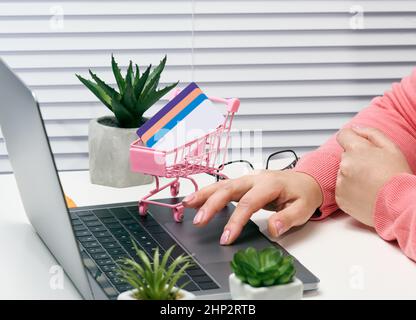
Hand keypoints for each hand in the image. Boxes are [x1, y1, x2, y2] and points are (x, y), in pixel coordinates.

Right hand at [182, 170, 322, 244]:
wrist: (305, 180)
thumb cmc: (303, 194)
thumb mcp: (303, 209)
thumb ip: (288, 219)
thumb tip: (273, 229)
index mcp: (270, 184)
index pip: (249, 203)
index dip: (236, 221)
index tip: (226, 238)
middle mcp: (255, 179)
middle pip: (229, 189)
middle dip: (211, 205)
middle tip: (199, 221)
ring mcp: (247, 179)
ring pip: (222, 184)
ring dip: (204, 194)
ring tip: (187, 204)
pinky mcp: (243, 183)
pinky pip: (223, 186)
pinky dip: (208, 192)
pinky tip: (195, 200)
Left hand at [336, 127, 411, 225]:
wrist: (399, 205)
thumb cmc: (397, 176)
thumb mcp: (391, 148)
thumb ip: (371, 133)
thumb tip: (355, 128)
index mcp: (355, 150)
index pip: (343, 135)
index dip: (352, 139)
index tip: (360, 146)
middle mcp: (344, 165)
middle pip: (345, 156)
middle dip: (357, 159)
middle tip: (375, 170)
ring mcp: (341, 182)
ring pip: (343, 173)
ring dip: (353, 175)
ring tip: (372, 183)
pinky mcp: (340, 198)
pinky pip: (343, 189)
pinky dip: (351, 191)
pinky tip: (366, 193)